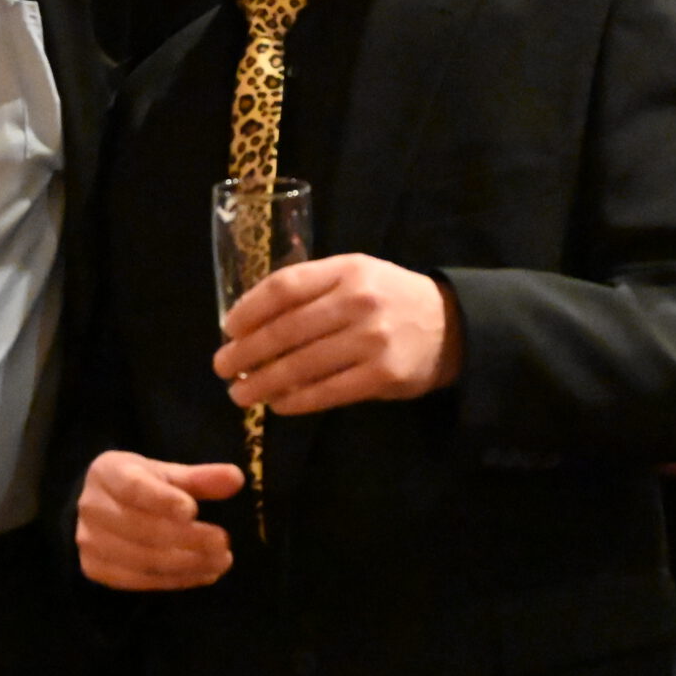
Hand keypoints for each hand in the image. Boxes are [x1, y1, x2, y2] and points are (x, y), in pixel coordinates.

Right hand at [75, 450, 242, 590]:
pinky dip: (176, 580)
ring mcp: (89, 541)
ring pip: (142, 558)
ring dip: (187, 563)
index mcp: (107, 472)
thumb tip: (236, 479)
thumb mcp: (166, 474)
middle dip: (187, 538)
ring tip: (221, 561)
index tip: (193, 511)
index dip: (162, 500)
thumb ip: (200, 478)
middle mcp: (92, 506)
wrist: (100, 510)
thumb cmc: (140, 487)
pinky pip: (139, 580)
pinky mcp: (95, 569)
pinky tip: (203, 574)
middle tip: (223, 542)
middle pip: (141, 528)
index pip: (133, 487)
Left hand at [215, 253, 460, 415]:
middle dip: (245, 352)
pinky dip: (296, 401)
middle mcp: (358, 302)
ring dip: (263, 383)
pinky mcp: (383, 376)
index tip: (227, 329)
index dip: (248, 310)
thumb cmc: (390, 299)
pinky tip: (278, 405)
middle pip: (285, 330)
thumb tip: (250, 321)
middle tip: (221, 367)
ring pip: (302, 365)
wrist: (454, 326)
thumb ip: (312, 290)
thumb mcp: (356, 276)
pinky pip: (327, 392)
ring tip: (240, 393)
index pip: (284, 287)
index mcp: (346, 270)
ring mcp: (372, 340)